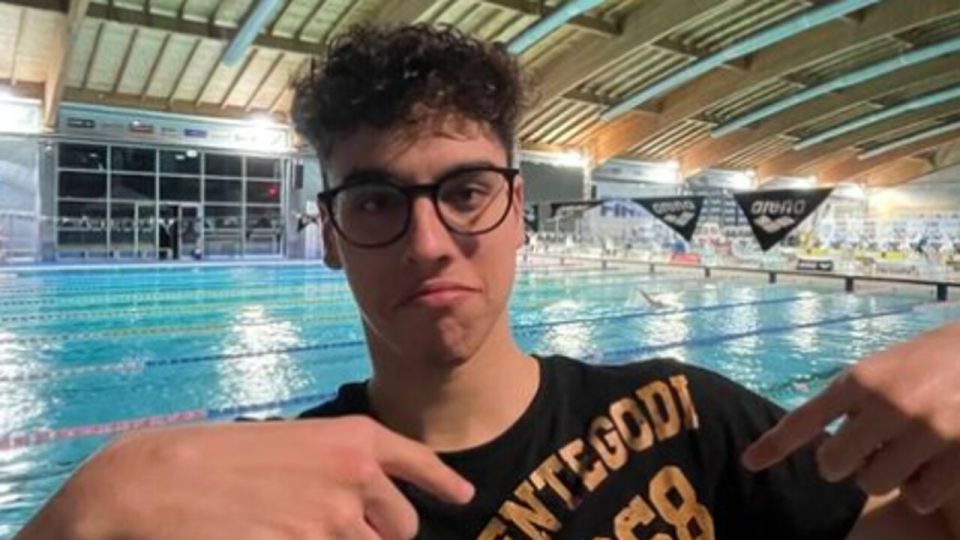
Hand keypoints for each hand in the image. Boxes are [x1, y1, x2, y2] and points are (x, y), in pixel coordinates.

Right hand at [15, 416, 473, 539]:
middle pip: (400, 527)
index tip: (463, 497)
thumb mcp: (290, 446)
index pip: (417, 463)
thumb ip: (337, 469)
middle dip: (378, 533)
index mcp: (352, 439)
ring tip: (296, 525)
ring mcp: (334, 521)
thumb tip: (363, 500)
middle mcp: (356, 477)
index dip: (444, 483)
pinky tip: (279, 533)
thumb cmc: (214, 458)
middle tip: (334, 526)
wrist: (156, 481)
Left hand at [742, 322, 959, 513]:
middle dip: (842, 463)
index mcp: (861, 379)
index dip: (775, 444)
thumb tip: (814, 442)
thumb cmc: (926, 364)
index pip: (806, 418)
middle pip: (834, 464)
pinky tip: (929, 468)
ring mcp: (927, 431)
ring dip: (883, 477)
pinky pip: (917, 497)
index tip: (749, 462)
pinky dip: (919, 491)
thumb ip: (849, 400)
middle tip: (862, 451)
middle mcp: (889, 404)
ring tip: (902, 454)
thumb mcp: (880, 369)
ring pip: (874, 484)